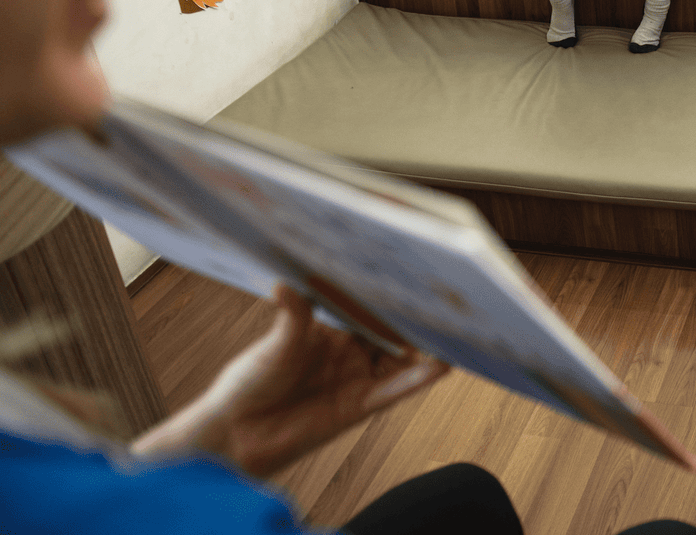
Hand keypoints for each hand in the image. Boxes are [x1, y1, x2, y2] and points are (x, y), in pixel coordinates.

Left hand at [131, 286, 447, 477]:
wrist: (235, 434)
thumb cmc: (248, 384)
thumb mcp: (273, 345)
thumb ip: (293, 317)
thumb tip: (283, 284)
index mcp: (332, 329)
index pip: (367, 305)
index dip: (387, 291)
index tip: (410, 272)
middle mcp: (350, 351)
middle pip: (389, 330)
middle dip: (412, 315)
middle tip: (441, 295)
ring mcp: (357, 378)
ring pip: (399, 358)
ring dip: (424, 344)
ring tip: (451, 326)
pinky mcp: (360, 405)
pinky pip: (395, 389)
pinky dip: (419, 378)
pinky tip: (442, 364)